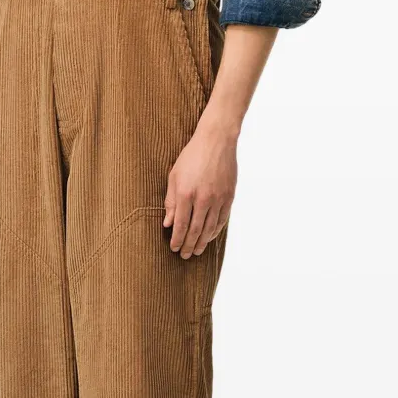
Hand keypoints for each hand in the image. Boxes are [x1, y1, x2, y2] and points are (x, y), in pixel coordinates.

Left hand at [163, 118, 236, 258]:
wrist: (216, 141)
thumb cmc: (191, 156)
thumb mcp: (174, 176)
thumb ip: (170, 201)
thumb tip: (168, 223)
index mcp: (186, 194)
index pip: (180, 225)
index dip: (177, 240)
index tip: (174, 248)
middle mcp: (202, 199)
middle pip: (195, 230)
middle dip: (188, 245)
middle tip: (185, 256)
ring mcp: (218, 199)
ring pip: (209, 228)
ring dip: (202, 242)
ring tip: (197, 251)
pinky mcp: (229, 196)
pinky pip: (222, 220)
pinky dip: (215, 231)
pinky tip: (209, 237)